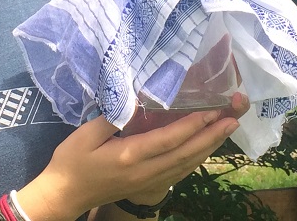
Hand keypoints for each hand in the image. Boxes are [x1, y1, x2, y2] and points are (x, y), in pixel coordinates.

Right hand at [17, 91, 248, 220]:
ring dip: (208, 147)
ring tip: (227, 130)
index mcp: (130, 156)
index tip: (211, 111)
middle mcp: (145, 171)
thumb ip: (111, 118)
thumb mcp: (85, 135)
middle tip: (233, 118)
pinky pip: (179, 172)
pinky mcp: (147, 185)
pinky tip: (205, 149)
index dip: (192, 125)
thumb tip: (133, 99)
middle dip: (211, 136)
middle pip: (185, 154)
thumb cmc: (71, 162)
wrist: (64, 196)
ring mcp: (147, 181)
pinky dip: (196, 159)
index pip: (168, 140)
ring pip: (186, 165)